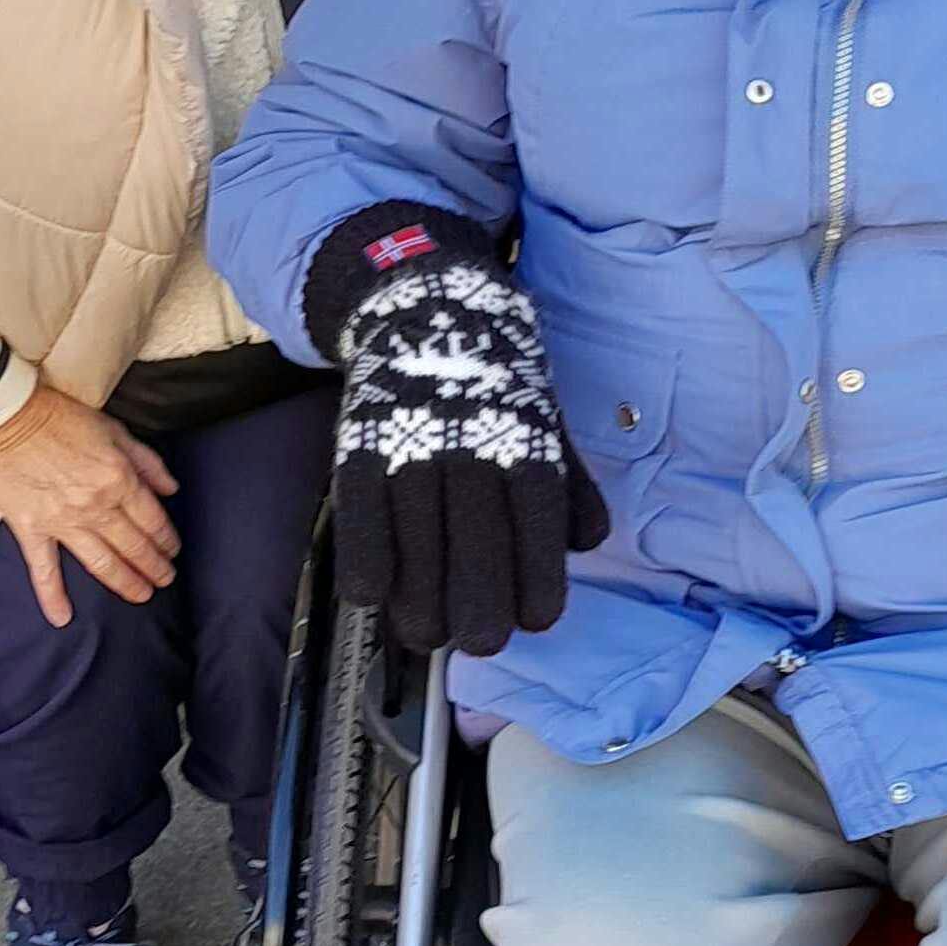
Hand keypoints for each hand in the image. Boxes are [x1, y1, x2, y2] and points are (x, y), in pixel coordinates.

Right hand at [0, 383, 179, 625]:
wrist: (4, 416)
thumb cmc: (58, 416)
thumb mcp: (113, 429)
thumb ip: (146, 462)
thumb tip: (171, 489)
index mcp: (119, 479)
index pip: (153, 520)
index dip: (167, 539)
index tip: (173, 551)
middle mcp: (96, 506)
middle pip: (133, 546)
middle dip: (154, 567)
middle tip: (165, 579)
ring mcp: (62, 522)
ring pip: (102, 563)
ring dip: (125, 583)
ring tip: (142, 596)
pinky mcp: (31, 528)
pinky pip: (44, 569)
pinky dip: (52, 596)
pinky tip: (62, 619)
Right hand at [327, 249, 608, 657]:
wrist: (426, 304)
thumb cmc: (498, 379)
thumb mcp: (547, 417)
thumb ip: (570, 483)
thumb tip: (587, 542)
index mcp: (525, 436)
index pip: (538, 518)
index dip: (538, 577)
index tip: (537, 620)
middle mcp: (471, 441)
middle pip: (477, 539)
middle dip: (480, 604)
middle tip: (481, 642)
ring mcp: (410, 443)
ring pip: (416, 536)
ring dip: (419, 598)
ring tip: (426, 634)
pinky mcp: (359, 444)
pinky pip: (359, 513)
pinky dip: (364, 559)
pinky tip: (370, 595)